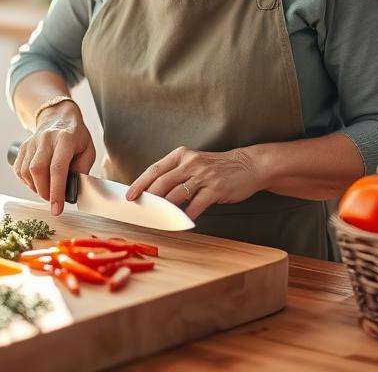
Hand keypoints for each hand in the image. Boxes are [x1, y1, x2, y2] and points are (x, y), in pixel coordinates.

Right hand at [12, 102, 95, 215]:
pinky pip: (19, 170)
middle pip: (38, 171)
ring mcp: (31, 142)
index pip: (57, 168)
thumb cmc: (76, 137)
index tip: (57, 209)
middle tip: (53, 199)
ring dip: (36, 188)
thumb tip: (72, 190)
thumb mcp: (88, 151)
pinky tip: (38, 181)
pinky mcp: (22, 148)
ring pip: (26, 172)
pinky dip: (27, 182)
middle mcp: (46, 139)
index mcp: (65, 139)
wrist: (59, 117)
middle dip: (45, 192)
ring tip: (47, 189)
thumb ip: (82, 170)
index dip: (57, 191)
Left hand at [125, 146, 263, 219]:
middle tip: (140, 210)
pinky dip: (186, 216)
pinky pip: (196, 206)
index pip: (155, 169)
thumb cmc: (216, 167)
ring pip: (176, 195)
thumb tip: (153, 191)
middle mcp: (191, 163)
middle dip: (148, 198)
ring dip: (165, 210)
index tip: (130, 195)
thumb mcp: (194, 163)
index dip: (140, 183)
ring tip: (157, 219)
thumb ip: (176, 174)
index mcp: (181, 155)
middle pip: (162, 182)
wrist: (248, 165)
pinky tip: (181, 222)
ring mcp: (204, 176)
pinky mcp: (216, 189)